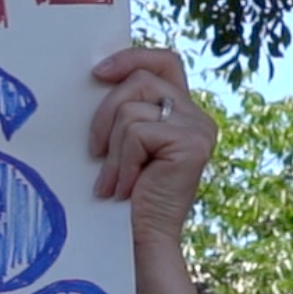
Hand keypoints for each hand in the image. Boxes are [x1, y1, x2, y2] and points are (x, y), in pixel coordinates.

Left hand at [89, 47, 215, 252]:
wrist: (142, 236)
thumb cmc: (125, 192)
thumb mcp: (122, 142)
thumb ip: (123, 109)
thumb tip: (94, 76)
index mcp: (181, 110)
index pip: (163, 62)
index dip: (132, 57)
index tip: (96, 72)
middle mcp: (197, 115)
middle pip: (141, 79)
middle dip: (105, 112)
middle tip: (93, 151)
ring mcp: (198, 128)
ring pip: (133, 109)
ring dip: (112, 148)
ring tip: (113, 180)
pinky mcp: (192, 143)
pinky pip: (137, 133)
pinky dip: (121, 162)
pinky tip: (123, 187)